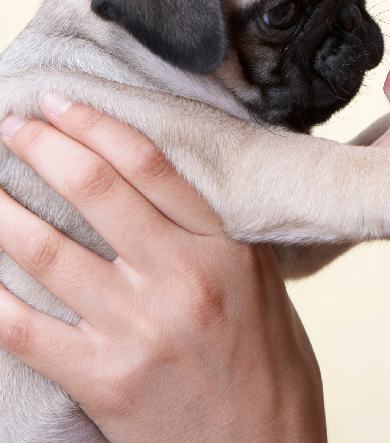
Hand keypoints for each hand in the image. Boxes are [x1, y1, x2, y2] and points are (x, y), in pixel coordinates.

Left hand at [0, 95, 326, 442]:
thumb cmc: (269, 363)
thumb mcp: (261, 284)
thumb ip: (216, 236)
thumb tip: (162, 190)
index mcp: (227, 250)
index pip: (151, 166)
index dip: (97, 125)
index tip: (61, 103)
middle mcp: (183, 280)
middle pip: (96, 192)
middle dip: (42, 148)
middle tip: (14, 127)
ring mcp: (138, 330)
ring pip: (46, 251)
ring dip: (1, 209)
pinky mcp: (102, 379)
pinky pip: (23, 326)